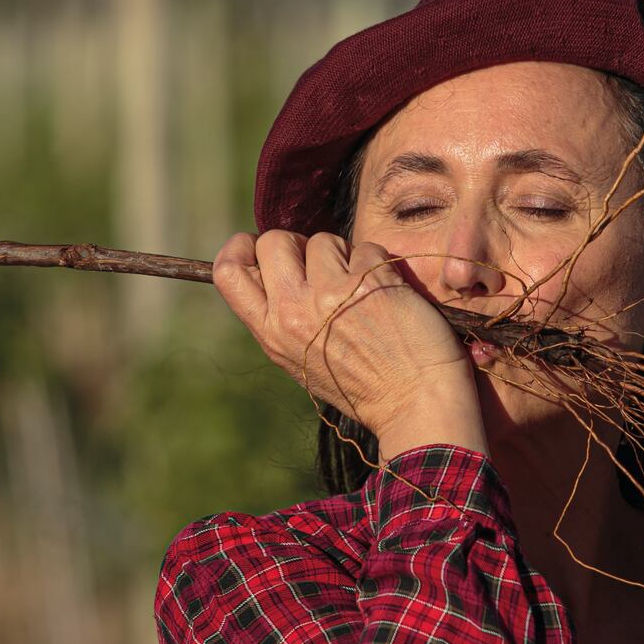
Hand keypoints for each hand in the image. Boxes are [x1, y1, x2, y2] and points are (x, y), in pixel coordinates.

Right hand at [212, 230, 486, 451]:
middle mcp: (293, 311)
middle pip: (273, 241)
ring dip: (344, 256)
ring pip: (323, 239)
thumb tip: (273, 269)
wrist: (414, 404)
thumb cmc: (363, 385)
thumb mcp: (301, 360)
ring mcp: (330, 294)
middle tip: (322, 267)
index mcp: (271, 333)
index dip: (241, 248)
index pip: (229, 272)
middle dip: (298, 244)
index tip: (260, 248)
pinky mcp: (368, 282)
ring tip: (361, 291)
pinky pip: (365, 248)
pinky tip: (387, 296)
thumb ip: (282, 318)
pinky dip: (378, 265)